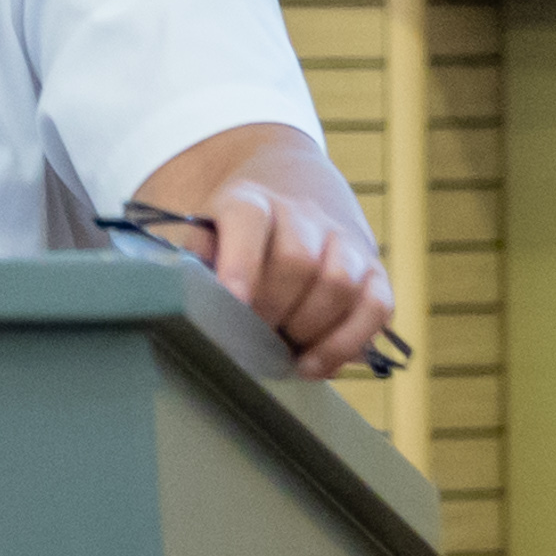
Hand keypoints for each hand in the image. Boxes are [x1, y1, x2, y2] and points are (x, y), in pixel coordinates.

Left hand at [130, 122, 396, 378]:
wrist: (293, 189)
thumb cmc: (235, 234)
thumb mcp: (205, 233)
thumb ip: (192, 262)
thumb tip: (180, 301)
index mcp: (251, 200)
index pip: (249, 220)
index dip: (241, 263)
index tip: (233, 306)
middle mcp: (304, 214)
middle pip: (298, 259)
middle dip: (273, 309)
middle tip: (250, 339)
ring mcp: (343, 240)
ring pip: (339, 281)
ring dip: (309, 327)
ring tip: (282, 352)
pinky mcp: (373, 270)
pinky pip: (376, 306)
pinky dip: (348, 342)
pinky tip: (315, 366)